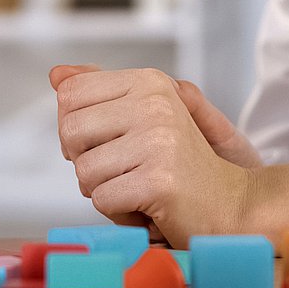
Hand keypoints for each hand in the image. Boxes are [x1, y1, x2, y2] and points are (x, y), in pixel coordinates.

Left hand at [50, 65, 258, 246]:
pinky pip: (102, 200)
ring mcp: (159, 141)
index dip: (75, 127)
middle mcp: (155, 104)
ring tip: (139, 188)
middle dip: (85, 161)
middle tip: (122, 171)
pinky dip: (119, 213)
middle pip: (70, 132)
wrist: (233, 204)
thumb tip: (56, 74)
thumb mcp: (143, 117)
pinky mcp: (160, 180)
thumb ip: (99, 92)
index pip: (70, 93)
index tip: (105, 142)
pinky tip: (148, 207)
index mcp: (149, 82)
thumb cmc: (180, 163)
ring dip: (104, 191)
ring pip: (84, 171)